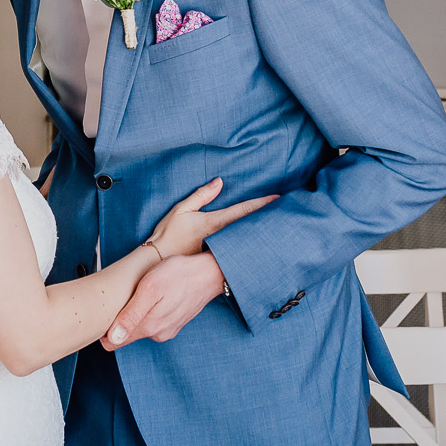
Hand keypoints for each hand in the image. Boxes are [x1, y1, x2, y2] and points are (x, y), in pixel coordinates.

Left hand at [103, 252, 227, 348]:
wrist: (209, 272)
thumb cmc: (179, 275)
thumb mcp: (150, 289)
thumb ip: (131, 316)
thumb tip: (113, 339)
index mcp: (148, 327)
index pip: (114, 342)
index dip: (103, 330)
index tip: (100, 314)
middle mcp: (157, 333)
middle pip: (126, 333)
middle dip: (117, 321)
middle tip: (117, 297)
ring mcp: (167, 329)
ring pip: (140, 326)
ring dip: (134, 314)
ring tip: (135, 294)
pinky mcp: (174, 322)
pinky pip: (153, 321)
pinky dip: (148, 311)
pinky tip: (151, 296)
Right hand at [147, 178, 275, 258]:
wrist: (158, 263)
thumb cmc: (167, 235)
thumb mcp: (181, 209)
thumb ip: (201, 195)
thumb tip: (219, 182)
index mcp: (215, 223)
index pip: (244, 211)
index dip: (262, 204)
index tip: (278, 199)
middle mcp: (222, 238)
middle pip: (250, 227)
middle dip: (268, 219)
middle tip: (287, 214)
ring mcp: (221, 252)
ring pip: (246, 240)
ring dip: (261, 233)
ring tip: (278, 228)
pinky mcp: (218, 263)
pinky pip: (238, 252)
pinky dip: (249, 247)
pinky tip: (259, 247)